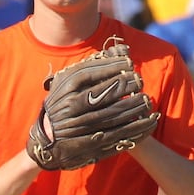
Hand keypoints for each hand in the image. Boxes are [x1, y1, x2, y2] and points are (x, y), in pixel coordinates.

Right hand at [26, 42, 159, 171]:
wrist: (44, 141)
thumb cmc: (62, 105)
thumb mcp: (67, 84)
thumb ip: (91, 66)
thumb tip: (123, 49)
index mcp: (63, 89)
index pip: (88, 73)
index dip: (111, 67)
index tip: (129, 63)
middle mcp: (68, 108)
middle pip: (101, 95)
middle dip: (123, 87)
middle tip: (140, 81)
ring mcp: (77, 128)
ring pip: (109, 117)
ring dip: (131, 109)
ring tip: (146, 101)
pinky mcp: (88, 146)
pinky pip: (115, 137)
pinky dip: (134, 130)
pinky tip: (149, 122)